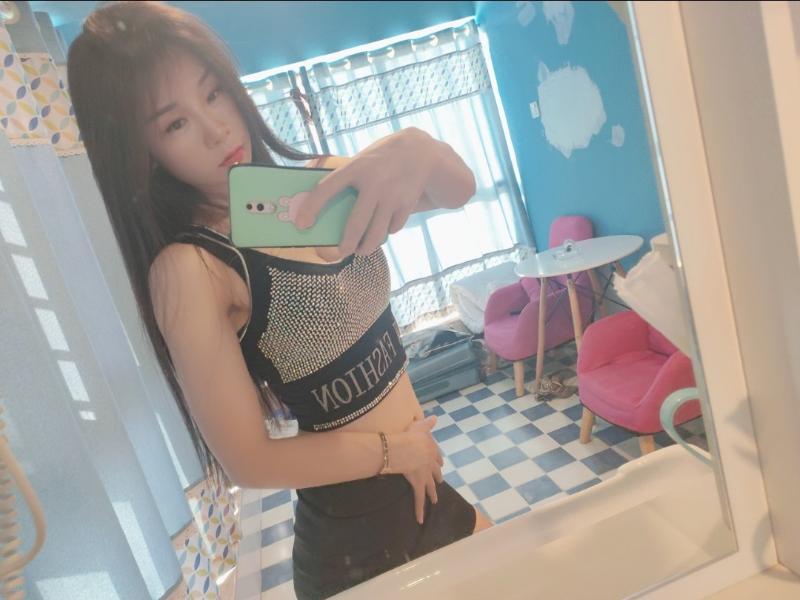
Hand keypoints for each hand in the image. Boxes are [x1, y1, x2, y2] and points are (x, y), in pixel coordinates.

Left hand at [295, 128, 439, 256]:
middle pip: (356, 224)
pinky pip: (393, 228)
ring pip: (376, 233)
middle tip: (341, 252)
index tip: (301, 225)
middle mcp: (374, 183)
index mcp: (355, 168)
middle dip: (347, 244)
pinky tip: (384, 230)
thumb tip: (328, 213)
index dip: (311, 207)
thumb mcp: (362, 161)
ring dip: (367, 247)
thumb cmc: (380, 159)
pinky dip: (387, 232)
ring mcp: (391, 195)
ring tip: (361, 251)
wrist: (420, 151)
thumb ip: (347, 181)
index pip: (326, 189)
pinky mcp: (406, 204)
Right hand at [391, 414, 444, 523]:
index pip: (436, 456)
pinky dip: (419, 510)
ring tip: (435, 501)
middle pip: (435, 473)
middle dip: (437, 478)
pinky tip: (420, 520)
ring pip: (430, 487)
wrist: (408, 448)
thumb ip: (428, 423)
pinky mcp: (418, 485)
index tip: (440, 464)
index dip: (438, 461)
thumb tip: (435, 417)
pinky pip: (419, 500)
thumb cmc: (411, 435)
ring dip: (432, 494)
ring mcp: (425, 476)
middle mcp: (430, 464)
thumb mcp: (420, 425)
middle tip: (439, 483)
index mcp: (431, 450)